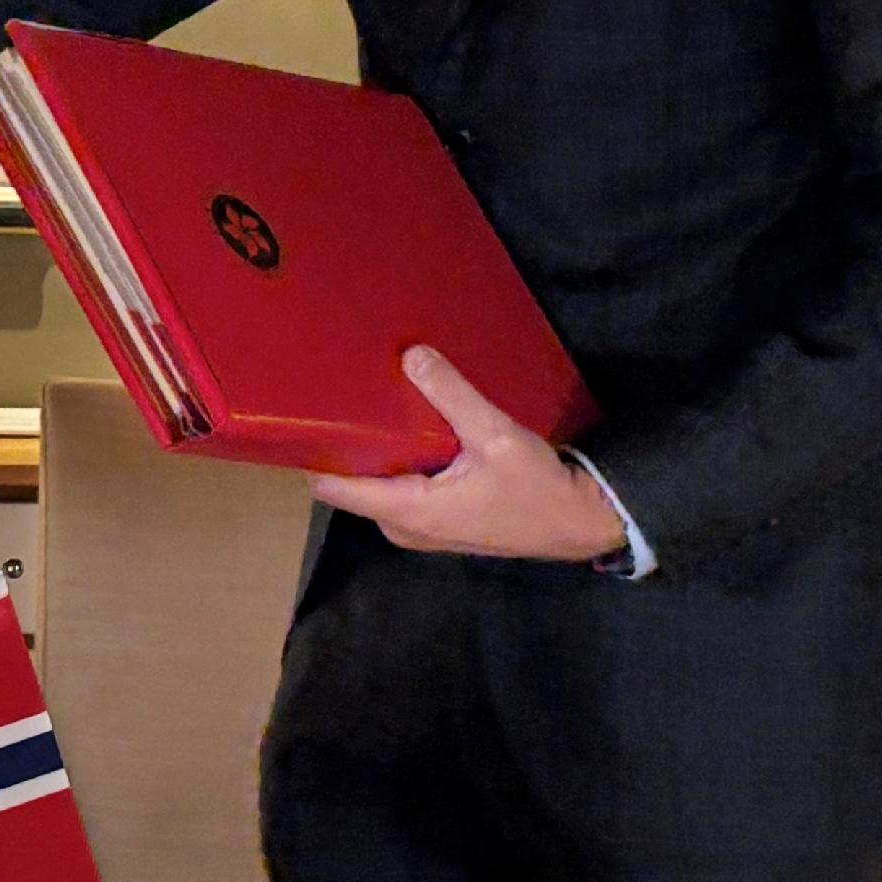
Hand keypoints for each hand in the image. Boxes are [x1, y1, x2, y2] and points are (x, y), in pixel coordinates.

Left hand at [310, 347, 628, 563]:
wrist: (580, 523)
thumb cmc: (537, 489)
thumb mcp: (496, 436)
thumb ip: (453, 396)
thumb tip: (412, 355)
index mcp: (406, 512)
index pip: (333, 487)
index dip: (313, 451)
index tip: (301, 412)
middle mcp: (402, 526)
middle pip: (351, 481)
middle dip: (345, 442)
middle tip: (338, 392)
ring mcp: (419, 527)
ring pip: (377, 482)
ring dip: (374, 448)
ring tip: (366, 399)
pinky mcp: (438, 519)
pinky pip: (400, 485)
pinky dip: (399, 459)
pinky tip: (404, 424)